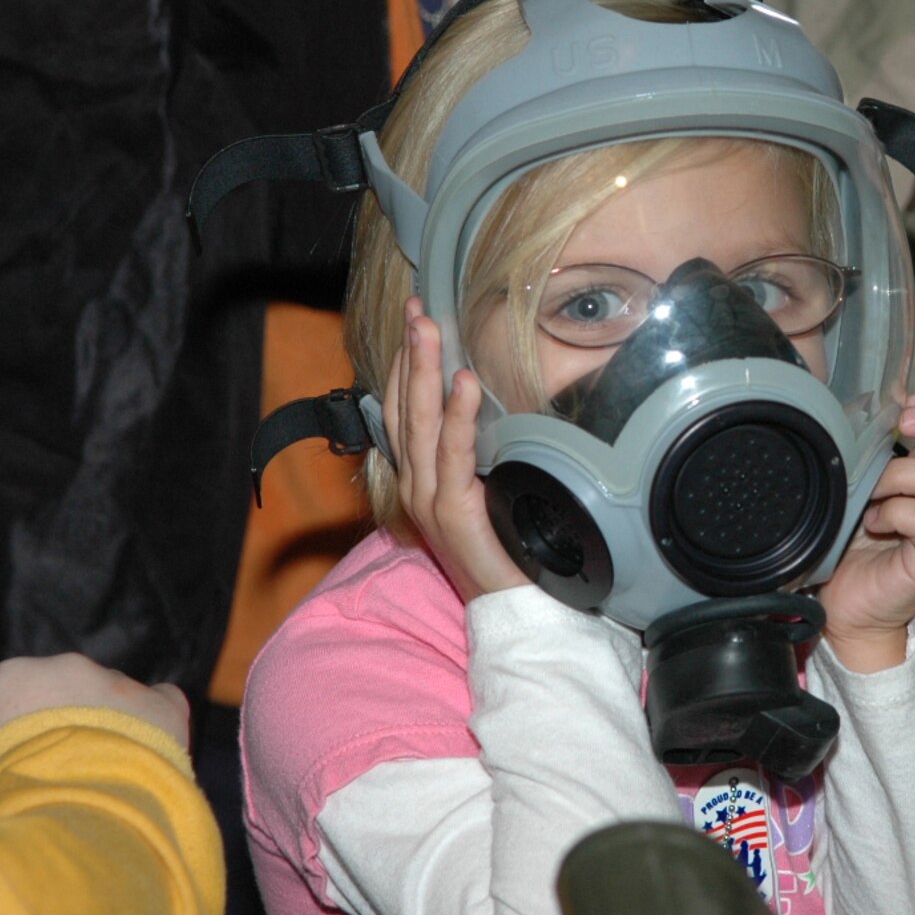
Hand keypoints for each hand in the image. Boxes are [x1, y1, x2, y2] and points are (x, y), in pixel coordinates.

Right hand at [0, 654, 189, 808]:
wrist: (76, 821)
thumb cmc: (4, 805)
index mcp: (12, 680)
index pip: (4, 702)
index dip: (6, 742)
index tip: (11, 773)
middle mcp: (69, 669)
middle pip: (62, 700)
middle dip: (60, 732)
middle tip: (58, 780)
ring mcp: (121, 685)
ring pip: (110, 705)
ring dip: (106, 734)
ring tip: (100, 785)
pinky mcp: (164, 708)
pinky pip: (160, 709)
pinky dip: (154, 732)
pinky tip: (142, 765)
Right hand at [386, 298, 529, 600]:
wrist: (512, 607)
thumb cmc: (507, 549)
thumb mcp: (490, 491)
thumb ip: (482, 454)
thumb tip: (498, 407)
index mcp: (421, 476)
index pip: (402, 409)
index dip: (404, 363)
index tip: (415, 320)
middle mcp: (416, 483)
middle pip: (403, 406)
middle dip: (408, 352)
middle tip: (416, 307)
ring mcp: (429, 498)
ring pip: (420, 422)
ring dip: (423, 370)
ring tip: (429, 328)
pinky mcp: (452, 512)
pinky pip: (453, 454)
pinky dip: (459, 416)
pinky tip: (465, 383)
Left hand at [818, 387, 914, 671]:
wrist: (845, 603)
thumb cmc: (849, 538)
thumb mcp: (863, 478)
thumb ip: (878, 447)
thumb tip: (877, 405)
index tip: (904, 406)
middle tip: (903, 426)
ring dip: (898, 475)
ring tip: (870, 494)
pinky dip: (896, 512)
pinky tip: (872, 521)